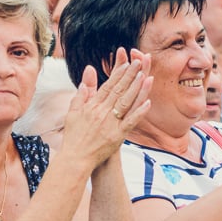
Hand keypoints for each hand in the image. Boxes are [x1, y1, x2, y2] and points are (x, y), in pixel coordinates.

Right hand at [60, 49, 152, 168]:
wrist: (75, 158)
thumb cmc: (74, 136)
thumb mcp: (73, 111)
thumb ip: (82, 92)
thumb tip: (87, 73)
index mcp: (92, 106)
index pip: (107, 86)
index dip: (118, 74)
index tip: (127, 64)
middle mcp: (102, 112)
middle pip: (118, 91)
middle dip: (130, 76)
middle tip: (139, 62)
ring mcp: (110, 124)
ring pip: (126, 103)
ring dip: (136, 89)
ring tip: (145, 76)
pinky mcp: (117, 136)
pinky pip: (130, 122)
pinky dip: (139, 112)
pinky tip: (148, 103)